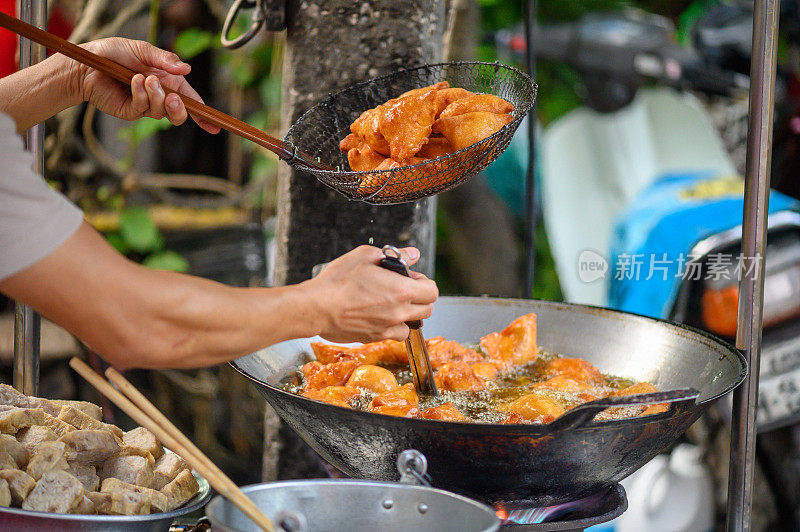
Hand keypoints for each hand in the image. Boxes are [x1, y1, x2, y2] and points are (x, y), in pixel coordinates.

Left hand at [73, 38, 219, 132]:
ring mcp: (145, 105)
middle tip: (174, 98)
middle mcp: (159, 96)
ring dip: (157, 96)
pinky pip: (143, 108)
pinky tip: (133, 82)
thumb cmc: (113, 53)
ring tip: (144, 79)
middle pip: (180, 114)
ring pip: (163, 113)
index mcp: (168, 81)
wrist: (86, 63)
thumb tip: (187, 69)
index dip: (203, 115)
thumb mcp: (143, 50)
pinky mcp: (130, 111)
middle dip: (181, 109)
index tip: (214, 125)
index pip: (190, 100)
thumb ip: (165, 60)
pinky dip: (141, 95)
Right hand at [302, 245, 438, 342]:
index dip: (425, 283)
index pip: (432, 291)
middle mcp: (398, 312)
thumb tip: (413, 254)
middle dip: (421, 298)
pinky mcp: (375, 337)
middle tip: (404, 290)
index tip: (413, 279)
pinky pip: (395, 335)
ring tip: (391, 304)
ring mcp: (387, 327)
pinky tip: (380, 316)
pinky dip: (393, 327)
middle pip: (428, 309)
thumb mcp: (365, 256)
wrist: (316, 307)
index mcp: (400, 290)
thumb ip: (396, 256)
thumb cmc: (337, 281)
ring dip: (408, 314)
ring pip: (412, 324)